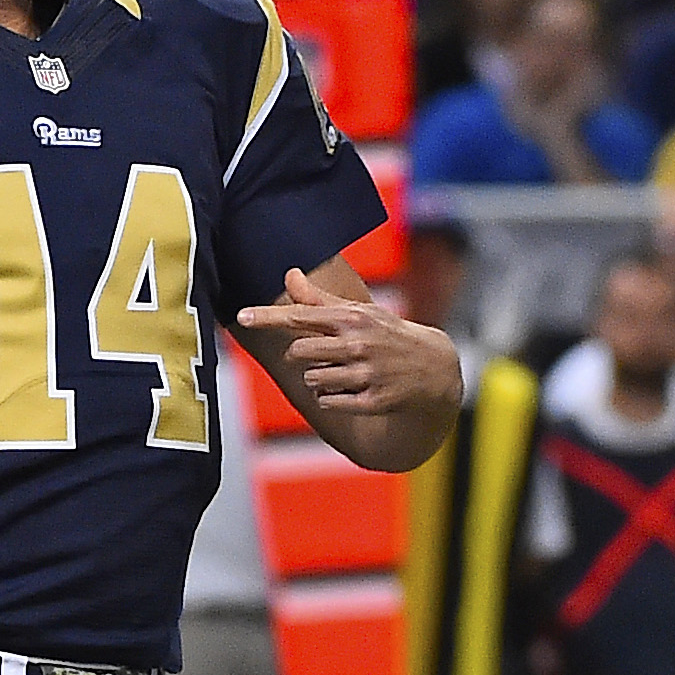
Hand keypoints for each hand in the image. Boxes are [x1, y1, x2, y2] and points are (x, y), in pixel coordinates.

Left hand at [237, 268, 461, 415]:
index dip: (268, 317)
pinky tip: (348, 390)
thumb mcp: (358, 313)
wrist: (433, 369)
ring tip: (342, 373)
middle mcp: (358, 343)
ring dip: (317, 379)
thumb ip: (318, 299)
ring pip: (312, 380)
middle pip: (299, 353)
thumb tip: (289, 273)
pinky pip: (328, 402)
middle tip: (325, 354)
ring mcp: (366, 373)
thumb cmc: (386, 335)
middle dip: (302, 357)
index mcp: (351, 318)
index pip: (300, 315)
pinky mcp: (372, 400)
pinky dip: (330, 398)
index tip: (241, 316)